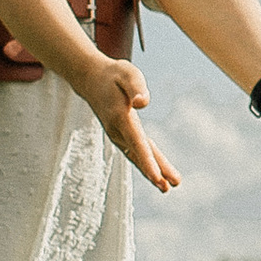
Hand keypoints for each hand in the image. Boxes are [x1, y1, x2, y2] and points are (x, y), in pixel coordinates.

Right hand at [84, 58, 178, 193]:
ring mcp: (117, 134)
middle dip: (153, 172)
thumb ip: (136, 87)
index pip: (136, 142)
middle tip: (169, 187)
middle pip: (139, 154)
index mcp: (120, 117)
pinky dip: (146, 163)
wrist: (91, 79)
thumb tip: (143, 104)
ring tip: (167, 187)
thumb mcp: (127, 73)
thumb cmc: (113, 74)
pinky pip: (135, 152)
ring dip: (151, 172)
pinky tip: (157, 174)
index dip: (147, 160)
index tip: (157, 176)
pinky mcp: (120, 134)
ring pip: (137, 156)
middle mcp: (117, 130)